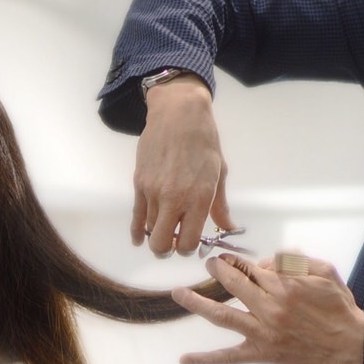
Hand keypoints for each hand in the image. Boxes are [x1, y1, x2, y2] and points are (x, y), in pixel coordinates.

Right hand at [132, 74, 235, 255]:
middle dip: (168, 249)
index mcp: (198, 198)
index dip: (188, 249)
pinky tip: (138, 238)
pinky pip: (135, 216)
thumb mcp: (219, 173)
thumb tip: (228, 229)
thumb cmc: (205, 142)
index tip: (190, 243)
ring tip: (163, 229)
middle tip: (174, 242)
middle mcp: (173, 199)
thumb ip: (220, 206)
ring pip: (148, 230)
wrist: (178, 114)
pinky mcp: (138, 183)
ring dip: (156, 235)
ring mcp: (153, 192)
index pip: (187, 242)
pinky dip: (136, 231)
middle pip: (161, 244)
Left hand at [171, 253, 363, 363]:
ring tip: (179, 293)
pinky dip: (206, 360)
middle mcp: (270, 308)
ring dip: (198, 303)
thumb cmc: (339, 307)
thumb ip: (296, 260)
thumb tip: (268, 262)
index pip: (254, 268)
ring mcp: (263, 332)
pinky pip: (230, 357)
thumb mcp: (325, 272)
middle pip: (234, 285)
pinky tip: (185, 359)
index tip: (235, 260)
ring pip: (223, 316)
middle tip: (210, 263)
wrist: (350, 345)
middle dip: (218, 270)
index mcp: (285, 286)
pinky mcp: (262, 353)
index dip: (243, 262)